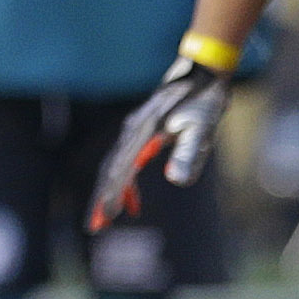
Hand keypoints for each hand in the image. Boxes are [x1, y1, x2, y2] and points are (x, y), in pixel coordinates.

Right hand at [89, 58, 226, 228]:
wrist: (202, 72)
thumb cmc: (204, 100)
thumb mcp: (202, 128)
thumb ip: (189, 153)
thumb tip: (177, 181)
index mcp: (141, 134)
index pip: (120, 171)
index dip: (111, 196)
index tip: (104, 220)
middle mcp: (131, 133)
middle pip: (109, 170)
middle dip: (101, 199)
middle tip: (93, 226)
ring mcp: (133, 132)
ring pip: (114, 167)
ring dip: (110, 193)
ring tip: (107, 219)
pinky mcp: (139, 133)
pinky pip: (125, 162)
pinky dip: (125, 183)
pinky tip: (134, 200)